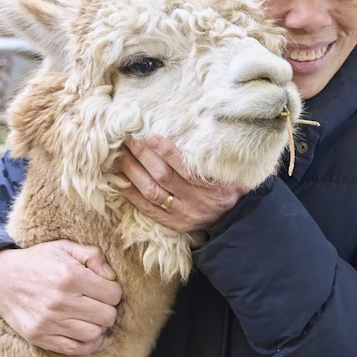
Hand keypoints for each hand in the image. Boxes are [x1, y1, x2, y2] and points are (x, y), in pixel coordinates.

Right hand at [0, 241, 122, 355]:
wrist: (0, 281)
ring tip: (89, 316)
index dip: (112, 291)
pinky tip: (83, 330)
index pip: (113, 294)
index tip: (103, 289)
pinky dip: (86, 343)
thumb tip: (112, 278)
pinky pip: (76, 349)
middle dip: (107, 309)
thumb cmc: (38, 262)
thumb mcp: (65, 247)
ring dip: (97, 326)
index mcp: (70, 276)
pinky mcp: (40, 337)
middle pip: (108, 316)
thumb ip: (93, 256)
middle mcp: (60, 301)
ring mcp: (49, 322)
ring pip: (95, 334)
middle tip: (97, 303)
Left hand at [119, 136, 248, 233]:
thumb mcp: (234, 173)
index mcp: (213, 188)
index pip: (186, 169)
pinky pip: (148, 210)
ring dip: (133, 172)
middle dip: (143, 156)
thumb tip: (204, 132)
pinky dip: (132, 194)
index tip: (152, 137)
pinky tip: (120, 180)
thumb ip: (218, 158)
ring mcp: (182, 215)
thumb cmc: (232, 189)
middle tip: (129, 139)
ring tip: (121, 155)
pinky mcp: (173, 224)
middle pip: (164, 177)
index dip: (167, 153)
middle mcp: (196, 202)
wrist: (235, 220)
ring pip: (152, 192)